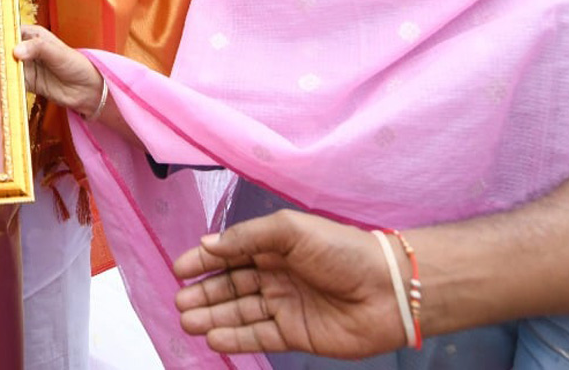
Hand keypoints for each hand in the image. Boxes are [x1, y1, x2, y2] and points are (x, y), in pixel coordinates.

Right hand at [13, 24, 102, 113]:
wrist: (86, 90)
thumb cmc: (75, 64)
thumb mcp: (57, 53)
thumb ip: (37, 48)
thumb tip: (16, 51)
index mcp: (33, 35)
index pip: (11, 31)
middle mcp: (26, 48)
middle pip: (5, 50)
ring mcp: (25, 66)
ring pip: (6, 66)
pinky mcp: (26, 82)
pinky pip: (11, 81)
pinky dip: (5, 83)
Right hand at [173, 210, 406, 356]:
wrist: (389, 289)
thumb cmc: (341, 250)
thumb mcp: (291, 230)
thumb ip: (247, 237)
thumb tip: (207, 244)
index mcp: (274, 246)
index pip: (230, 253)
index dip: (203, 261)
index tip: (178, 270)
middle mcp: (275, 275)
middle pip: (230, 286)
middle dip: (203, 294)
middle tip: (179, 303)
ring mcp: (285, 306)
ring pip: (240, 312)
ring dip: (213, 316)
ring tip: (187, 321)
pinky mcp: (296, 335)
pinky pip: (259, 336)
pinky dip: (235, 338)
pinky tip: (213, 337)